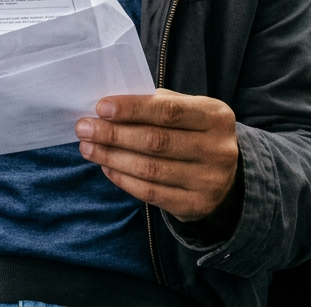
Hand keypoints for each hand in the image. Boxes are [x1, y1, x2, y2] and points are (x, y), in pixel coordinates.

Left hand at [76, 89, 238, 223]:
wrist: (226, 173)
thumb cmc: (194, 131)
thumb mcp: (187, 109)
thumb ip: (156, 104)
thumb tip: (110, 107)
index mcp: (215, 116)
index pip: (168, 111)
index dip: (132, 109)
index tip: (101, 107)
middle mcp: (218, 149)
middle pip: (156, 142)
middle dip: (114, 134)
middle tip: (84, 127)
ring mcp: (209, 181)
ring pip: (150, 169)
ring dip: (112, 157)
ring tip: (87, 147)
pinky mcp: (196, 206)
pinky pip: (151, 193)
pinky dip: (124, 179)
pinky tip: (106, 166)